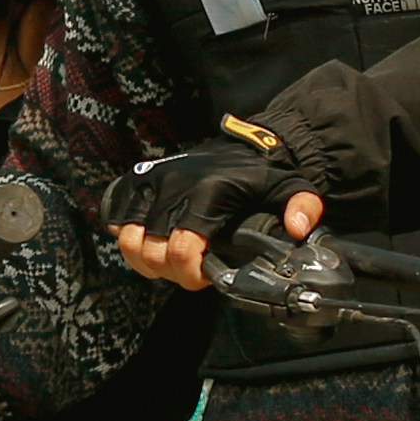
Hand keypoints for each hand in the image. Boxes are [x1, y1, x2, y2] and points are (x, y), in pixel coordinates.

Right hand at [112, 135, 322, 292]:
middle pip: (150, 249)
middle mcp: (173, 185)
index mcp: (208, 193)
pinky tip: (147, 239)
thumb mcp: (294, 188)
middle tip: (189, 272)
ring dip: (142, 258)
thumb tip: (296, 229)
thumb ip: (303, 208)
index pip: (183, 248)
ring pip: (126, 235)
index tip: (204, 278)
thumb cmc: (264, 173)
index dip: (188, 274)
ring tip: (165, 262)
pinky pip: (116, 213)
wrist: (244, 142)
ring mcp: (151, 180)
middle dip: (168, 272)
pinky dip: (124, 232)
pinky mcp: (138, 177)